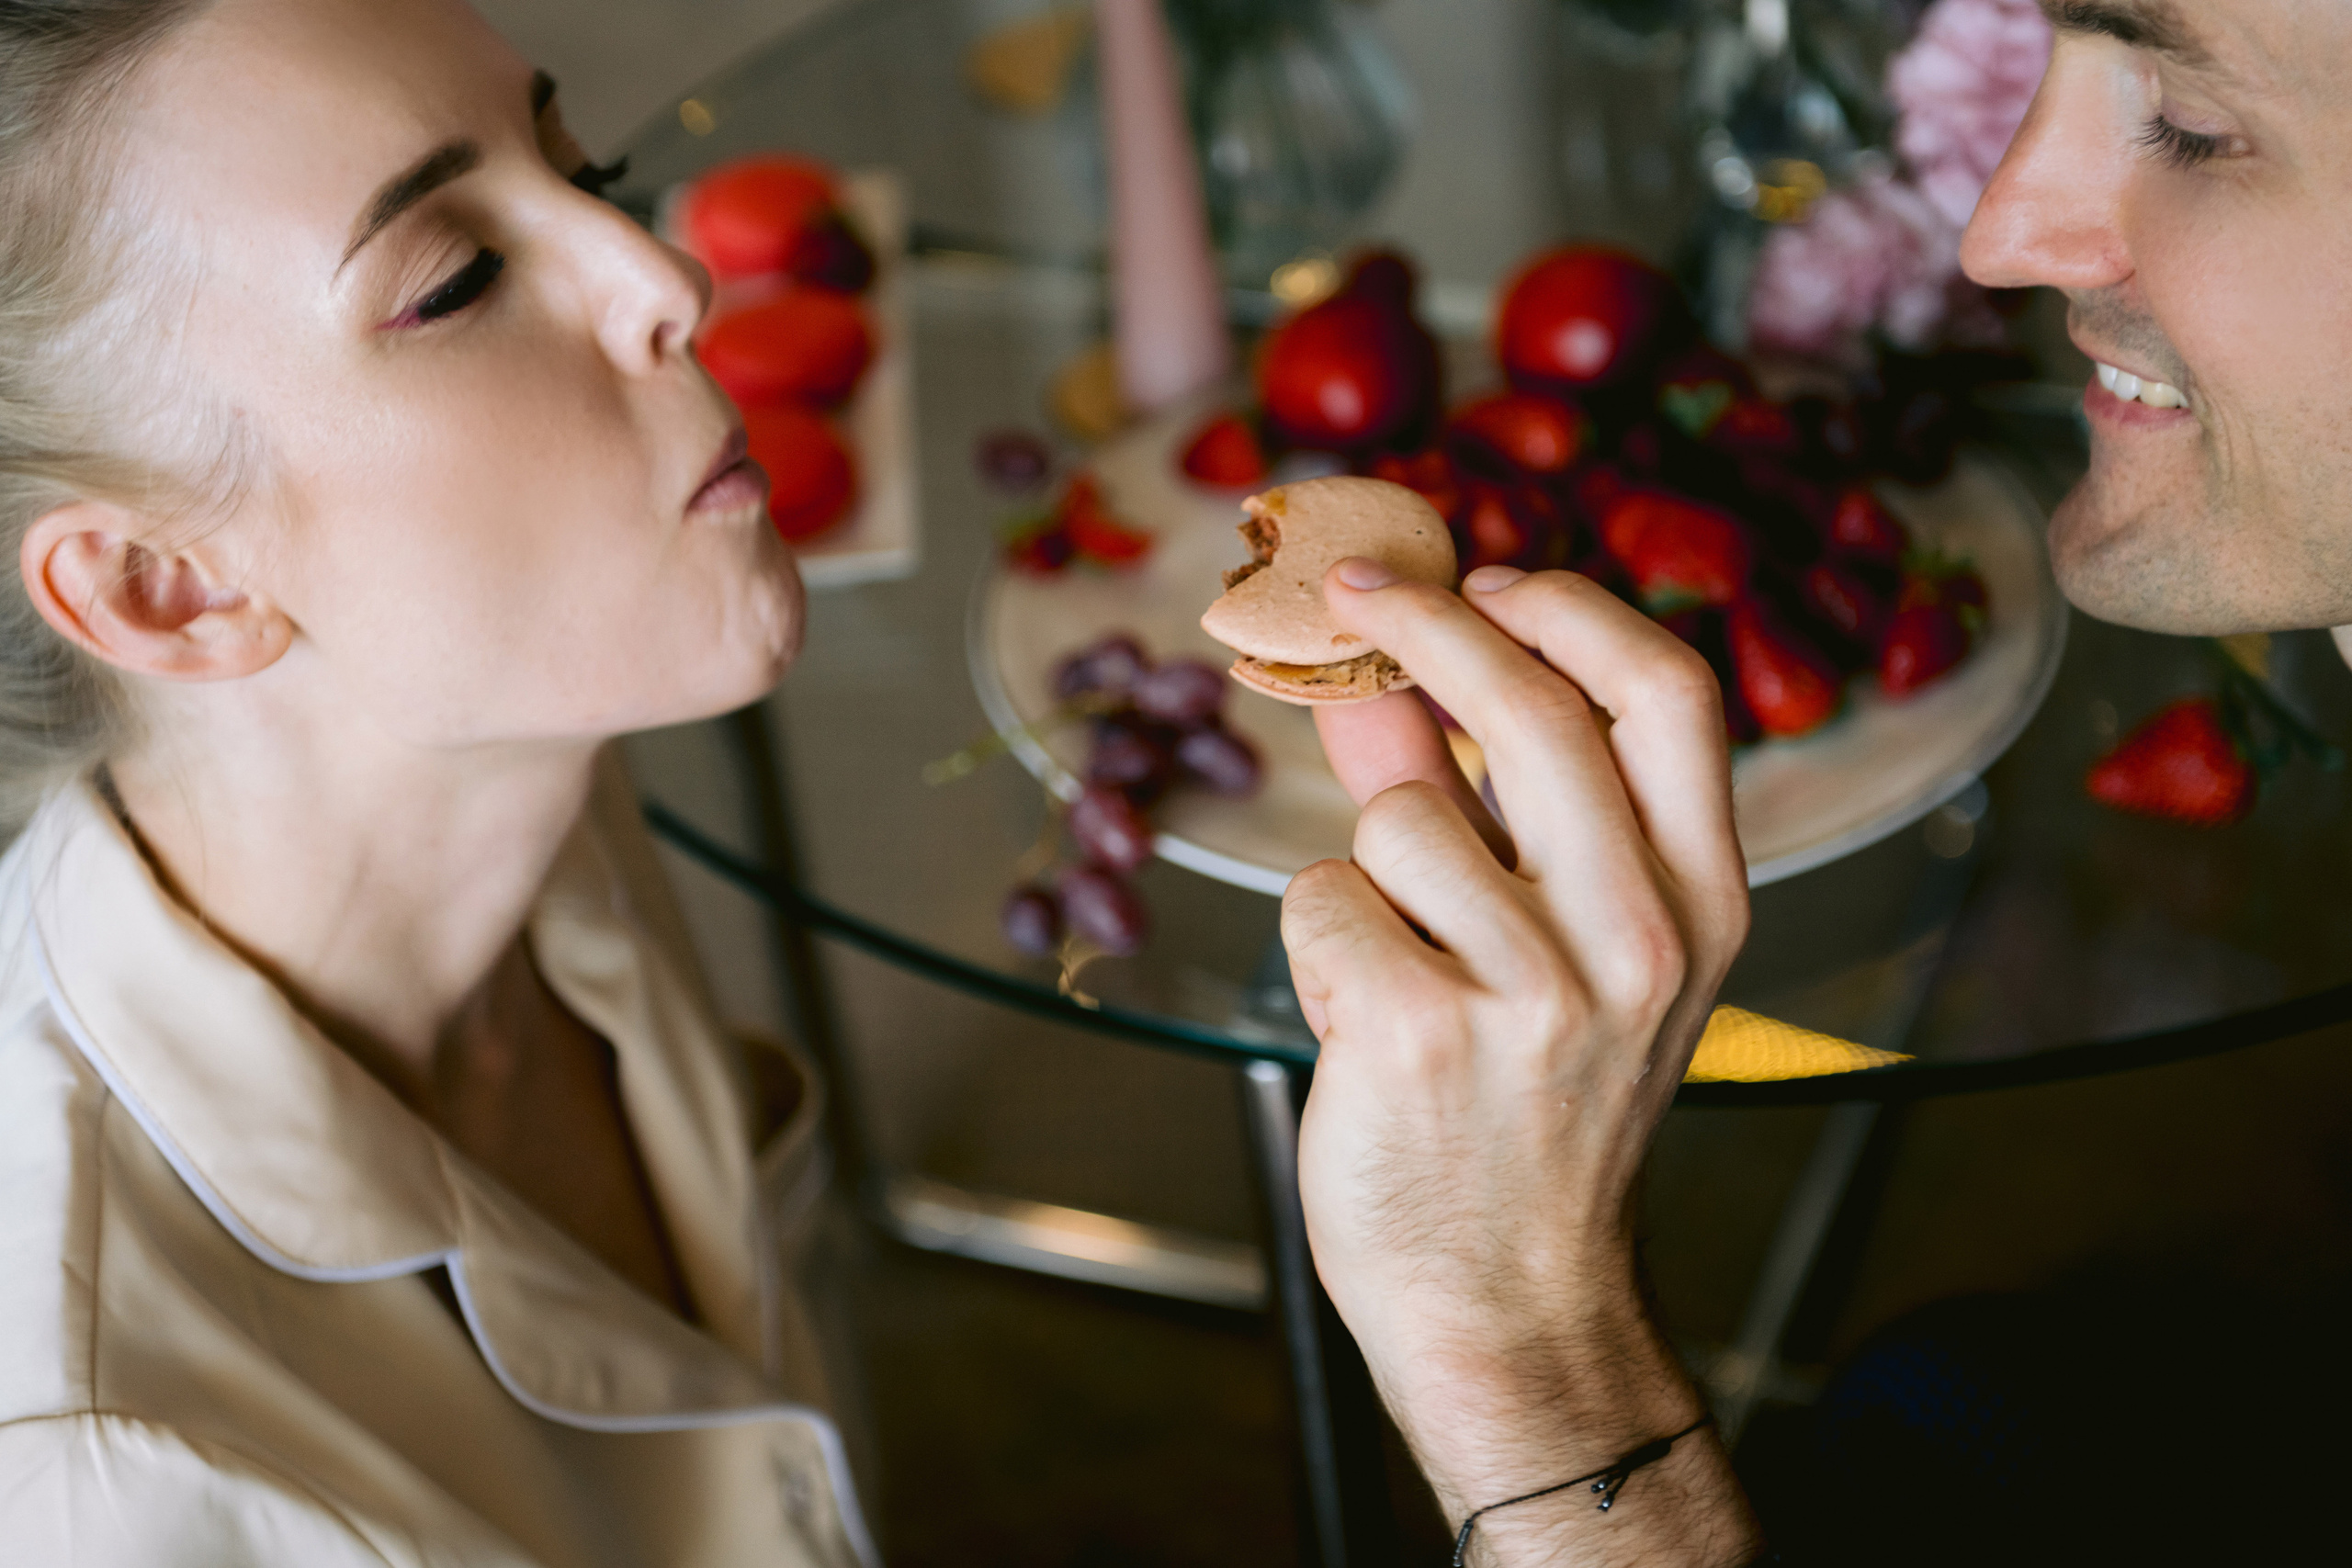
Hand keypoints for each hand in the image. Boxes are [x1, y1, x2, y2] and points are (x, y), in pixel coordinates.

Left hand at [1285, 561, 1755, 1561]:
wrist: (1508, 1301)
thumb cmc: (1527, 1113)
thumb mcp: (1551, 945)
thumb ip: (1464, 795)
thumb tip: (1378, 663)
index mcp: (1699, 903)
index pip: (1666, 693)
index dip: (1566, 607)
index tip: (1483, 576)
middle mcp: (1640, 940)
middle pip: (1533, 707)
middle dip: (1428, 624)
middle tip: (1352, 594)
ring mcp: (1535, 993)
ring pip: (1398, 818)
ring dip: (1367, 867)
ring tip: (1402, 961)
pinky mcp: (1417, 1034)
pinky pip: (1323, 900)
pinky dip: (1321, 941)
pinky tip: (1362, 1018)